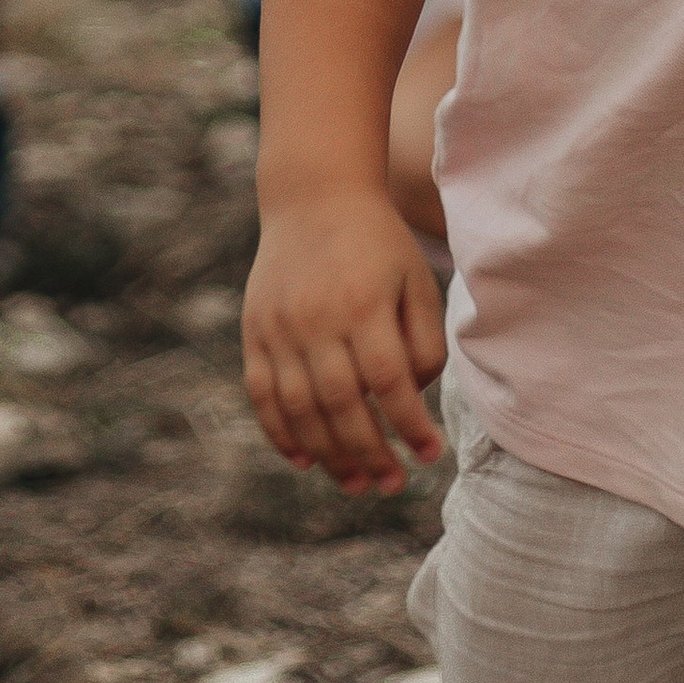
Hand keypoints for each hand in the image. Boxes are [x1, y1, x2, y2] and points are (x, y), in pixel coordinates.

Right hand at [243, 188, 447, 494]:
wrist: (315, 196)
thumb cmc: (378, 243)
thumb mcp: (415, 280)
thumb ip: (422, 342)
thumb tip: (413, 400)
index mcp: (363, 305)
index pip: (388, 383)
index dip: (409, 426)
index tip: (429, 456)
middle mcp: (316, 319)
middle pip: (341, 405)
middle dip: (369, 453)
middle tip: (391, 486)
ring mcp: (279, 327)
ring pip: (299, 409)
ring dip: (327, 455)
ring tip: (355, 484)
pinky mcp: (254, 331)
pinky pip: (262, 394)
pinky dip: (280, 433)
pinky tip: (304, 461)